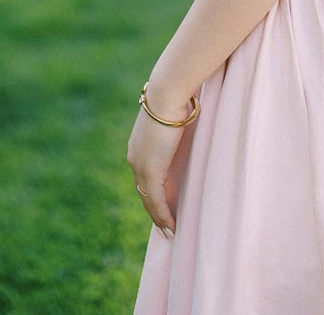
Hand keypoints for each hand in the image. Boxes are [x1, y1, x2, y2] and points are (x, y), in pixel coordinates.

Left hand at [126, 90, 191, 237]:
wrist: (168, 92)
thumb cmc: (176, 97)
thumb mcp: (174, 117)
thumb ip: (176, 127)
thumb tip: (188, 121)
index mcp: (138, 145)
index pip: (144, 176)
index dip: (152, 192)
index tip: (161, 204)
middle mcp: (135, 158)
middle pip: (143, 190)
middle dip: (154, 209)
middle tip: (164, 226)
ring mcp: (141, 165)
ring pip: (148, 199)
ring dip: (159, 217)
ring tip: (169, 232)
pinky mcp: (150, 170)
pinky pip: (156, 200)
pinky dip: (163, 215)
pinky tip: (171, 227)